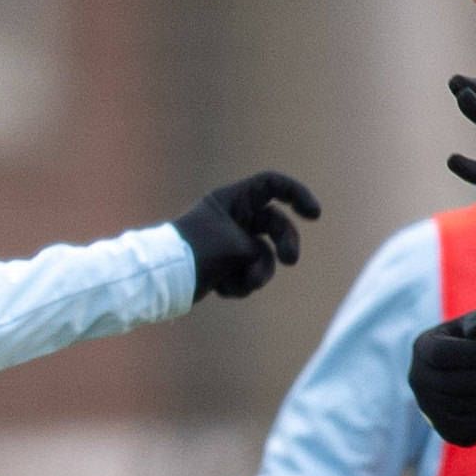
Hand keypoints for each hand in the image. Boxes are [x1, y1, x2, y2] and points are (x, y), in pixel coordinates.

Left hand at [173, 170, 322, 298]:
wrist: (161, 281)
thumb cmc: (197, 254)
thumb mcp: (238, 248)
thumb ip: (261, 251)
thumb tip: (261, 266)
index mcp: (231, 200)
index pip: (271, 185)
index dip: (296, 194)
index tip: (314, 214)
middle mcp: (231, 218)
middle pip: (275, 224)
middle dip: (286, 243)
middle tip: (290, 261)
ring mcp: (229, 243)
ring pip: (264, 256)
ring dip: (259, 274)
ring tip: (241, 283)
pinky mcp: (224, 267)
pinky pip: (247, 274)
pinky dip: (240, 285)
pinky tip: (221, 290)